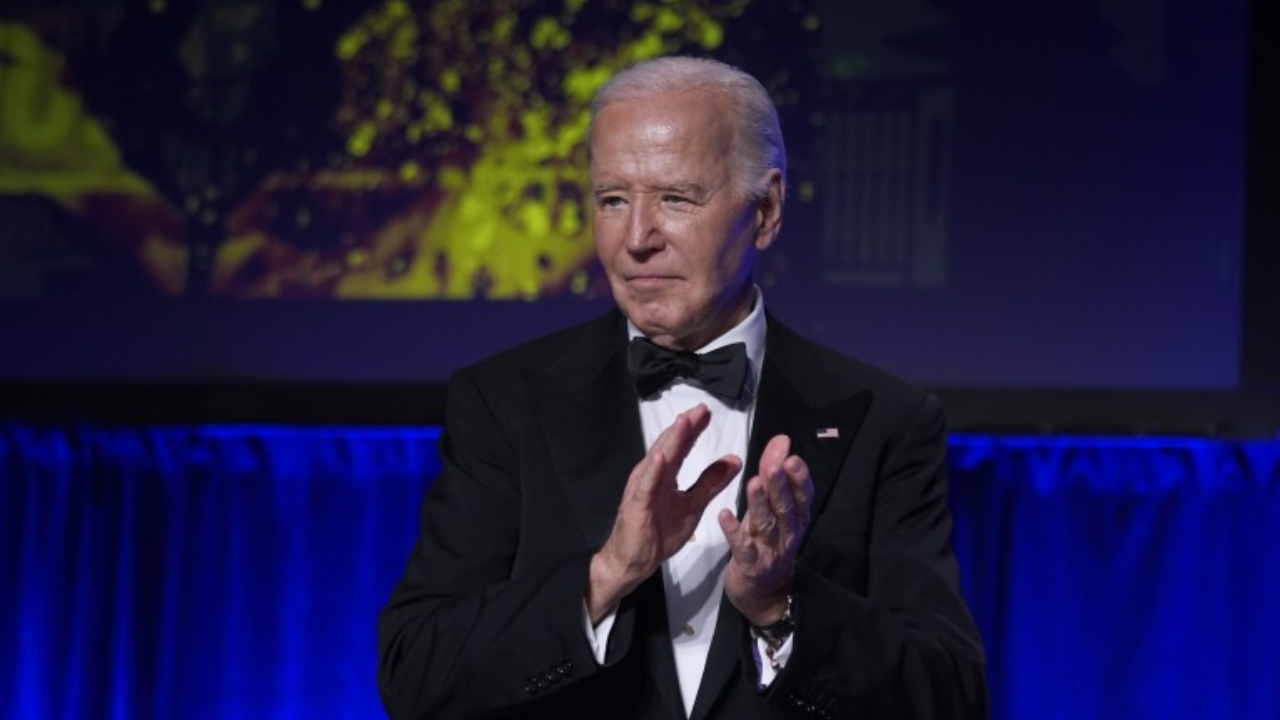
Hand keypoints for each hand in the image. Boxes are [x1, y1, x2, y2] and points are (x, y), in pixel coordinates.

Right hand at [587, 404, 741, 623]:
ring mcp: (642, 489)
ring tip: (684, 421)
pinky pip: (646, 487)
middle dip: (686, 427)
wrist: (633, 561)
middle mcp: (652, 475)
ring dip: (670, 441)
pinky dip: (653, 471)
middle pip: (670, 447)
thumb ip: (711, 483)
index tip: (708, 412)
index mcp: (666, 474)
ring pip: (658, 461)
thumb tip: (735, 460)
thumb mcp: (693, 506)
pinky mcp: (636, 505)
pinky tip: (661, 458)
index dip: (694, 429)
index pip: (681, 447)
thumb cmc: (658, 533)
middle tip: (702, 409)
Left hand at [718, 434, 812, 625]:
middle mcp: (787, 533)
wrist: (762, 593)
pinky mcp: (750, 565)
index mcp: (795, 518)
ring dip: (760, 504)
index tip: (792, 457)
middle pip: (785, 507)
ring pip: (767, 525)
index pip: (802, 496)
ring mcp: (770, 551)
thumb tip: (781, 441)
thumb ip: (775, 477)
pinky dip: (734, 531)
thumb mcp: (772, 510)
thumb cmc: (766, 543)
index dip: (799, 478)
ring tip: (753, 483)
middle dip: (780, 485)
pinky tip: (724, 515)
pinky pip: (742, 547)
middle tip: (774, 464)